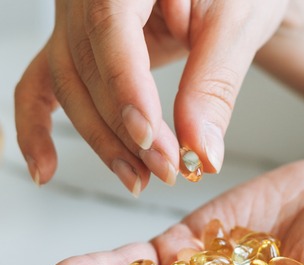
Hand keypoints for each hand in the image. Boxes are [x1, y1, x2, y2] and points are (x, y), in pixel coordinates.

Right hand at [15, 0, 287, 194]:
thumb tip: (202, 151)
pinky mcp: (76, 42)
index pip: (111, 28)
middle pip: (86, 64)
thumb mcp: (236, 25)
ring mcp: (75, 16)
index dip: (125, 88)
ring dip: (101, 139)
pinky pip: (43, 82)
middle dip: (124, 128)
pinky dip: (38, 126)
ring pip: (68, 83)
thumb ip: (215, 84)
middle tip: (166, 170)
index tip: (149, 138)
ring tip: (140, 179)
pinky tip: (46, 169)